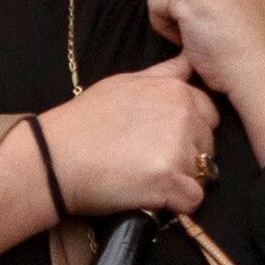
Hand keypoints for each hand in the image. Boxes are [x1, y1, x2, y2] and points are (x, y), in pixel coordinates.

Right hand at [35, 63, 217, 218]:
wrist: (55, 157)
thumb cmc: (85, 121)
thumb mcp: (125, 82)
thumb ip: (163, 74)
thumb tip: (189, 61)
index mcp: (176, 90)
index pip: (209, 114)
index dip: (190, 131)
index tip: (162, 140)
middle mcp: (183, 114)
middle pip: (208, 145)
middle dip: (189, 156)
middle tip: (150, 161)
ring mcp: (178, 147)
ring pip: (202, 173)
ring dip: (182, 180)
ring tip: (145, 177)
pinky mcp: (170, 180)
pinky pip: (193, 199)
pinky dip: (176, 203)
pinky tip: (151, 195)